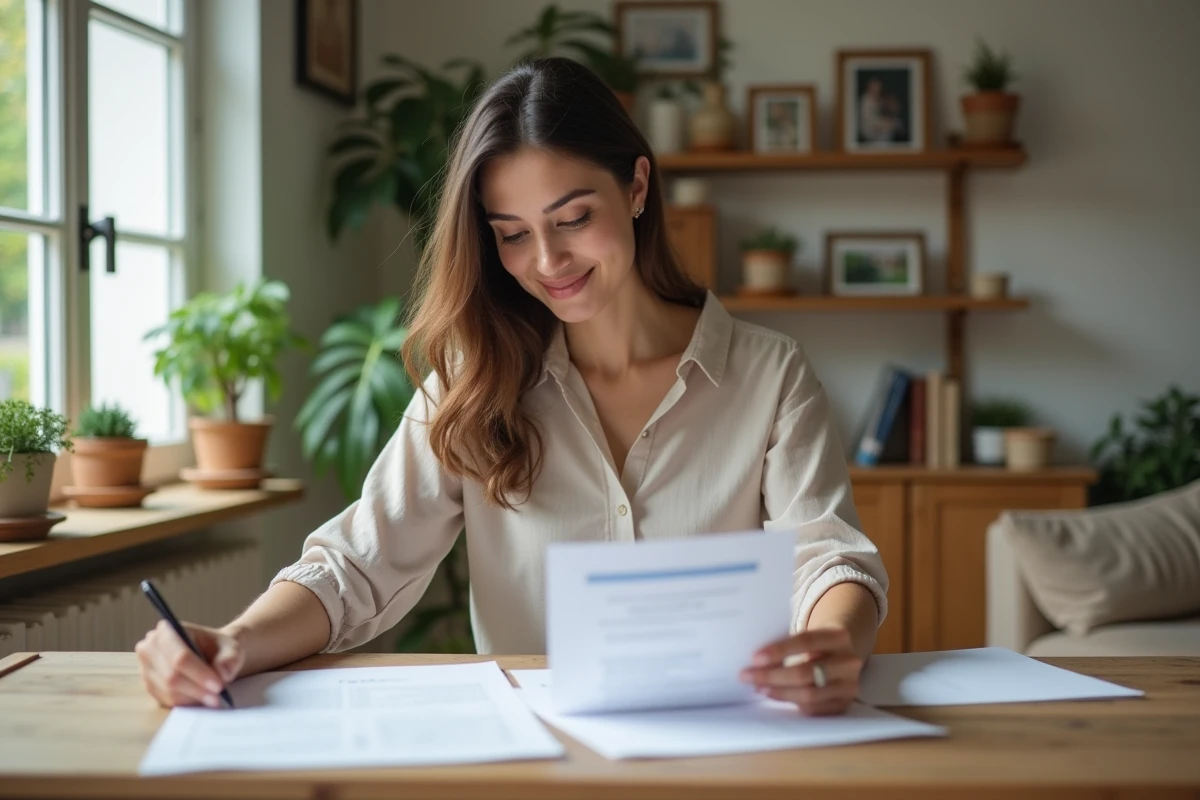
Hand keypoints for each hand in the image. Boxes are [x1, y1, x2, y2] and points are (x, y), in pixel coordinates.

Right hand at [135, 620, 243, 708]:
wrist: (213, 654)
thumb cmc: (219, 648)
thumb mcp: (232, 648)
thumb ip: (230, 658)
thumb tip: (223, 673)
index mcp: (168, 630)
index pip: (179, 656)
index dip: (199, 673)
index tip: (218, 685)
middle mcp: (150, 648)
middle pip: (171, 676)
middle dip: (197, 688)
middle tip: (218, 696)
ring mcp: (147, 668)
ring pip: (168, 690)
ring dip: (192, 697)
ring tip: (214, 698)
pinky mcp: (150, 686)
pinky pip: (166, 699)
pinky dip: (186, 702)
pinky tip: (201, 698)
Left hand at [738, 627, 862, 715]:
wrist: (844, 656)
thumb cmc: (816, 644)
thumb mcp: (809, 636)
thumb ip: (788, 644)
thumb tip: (756, 661)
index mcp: (839, 637)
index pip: (806, 642)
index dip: (779, 650)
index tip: (755, 658)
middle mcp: (848, 662)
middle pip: (805, 672)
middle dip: (772, 675)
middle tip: (747, 675)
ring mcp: (849, 686)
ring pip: (808, 694)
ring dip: (778, 692)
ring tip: (758, 687)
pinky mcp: (843, 704)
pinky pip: (812, 708)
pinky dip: (790, 702)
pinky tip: (774, 694)